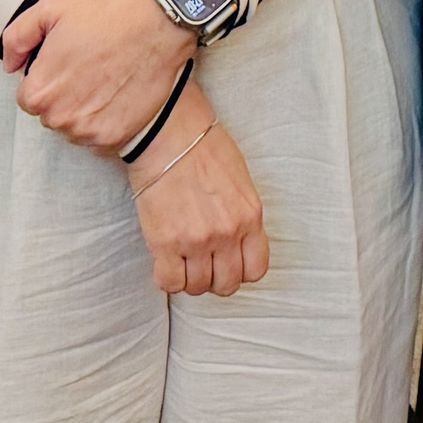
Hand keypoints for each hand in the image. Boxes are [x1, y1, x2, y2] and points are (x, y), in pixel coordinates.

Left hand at [1, 0, 195, 153]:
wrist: (158, 25)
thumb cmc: (107, 15)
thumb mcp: (51, 10)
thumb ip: (17, 37)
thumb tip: (10, 65)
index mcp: (38, 91)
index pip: (30, 96)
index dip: (49, 76)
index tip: (69, 62)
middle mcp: (58, 118)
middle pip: (52, 114)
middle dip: (66, 95)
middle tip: (90, 68)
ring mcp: (88, 131)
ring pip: (76, 127)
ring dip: (86, 111)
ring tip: (107, 81)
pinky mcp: (114, 137)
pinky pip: (100, 137)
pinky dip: (108, 120)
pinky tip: (120, 94)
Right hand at [127, 88, 269, 295]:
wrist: (169, 135)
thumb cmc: (203, 148)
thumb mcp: (240, 182)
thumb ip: (243, 215)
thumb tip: (238, 240)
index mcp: (251, 216)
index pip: (256, 269)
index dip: (241, 271)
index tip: (228, 263)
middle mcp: (228, 233)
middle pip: (227, 284)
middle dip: (215, 279)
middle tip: (202, 264)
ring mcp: (197, 241)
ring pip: (198, 287)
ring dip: (190, 279)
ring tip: (181, 260)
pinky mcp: (166, 244)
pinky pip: (170, 283)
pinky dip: (167, 279)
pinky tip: (165, 262)